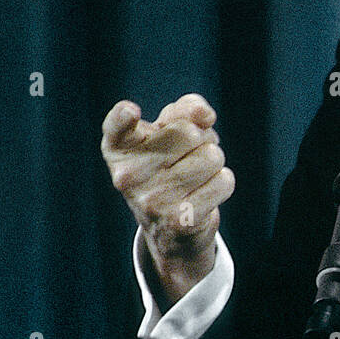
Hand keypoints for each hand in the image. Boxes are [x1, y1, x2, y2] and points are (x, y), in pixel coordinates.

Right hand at [101, 93, 234, 307]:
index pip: (116, 128)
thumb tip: (204, 115)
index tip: (130, 111)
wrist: (171, 227)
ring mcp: (152, 201)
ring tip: (195, 176)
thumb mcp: (171, 131)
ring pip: (211, 157)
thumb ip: (185, 110)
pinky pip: (223, 181)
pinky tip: (201, 194)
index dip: (123, 117)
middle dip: (201, 139)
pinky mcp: (179, 221)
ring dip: (213, 163)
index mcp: (120, 150)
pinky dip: (221, 183)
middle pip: (188, 133)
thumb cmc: (172, 163)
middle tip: (187, 156)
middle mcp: (128, 177)